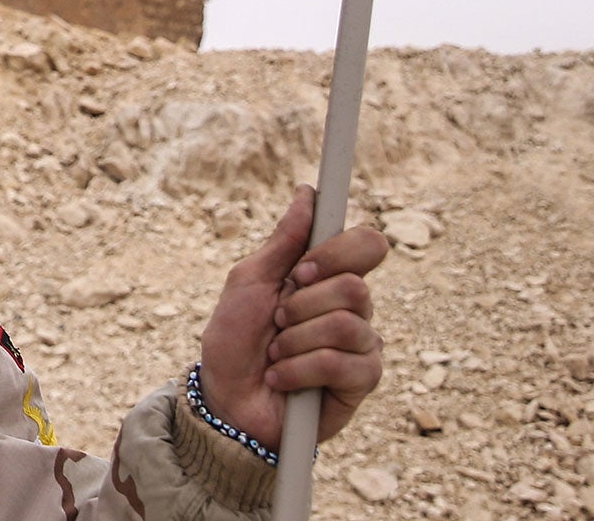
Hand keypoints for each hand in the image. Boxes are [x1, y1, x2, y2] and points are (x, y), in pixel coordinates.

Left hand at [197, 184, 387, 445]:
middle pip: (356, 286)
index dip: (338, 253)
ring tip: (275, 353)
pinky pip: (341, 362)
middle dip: (302, 305)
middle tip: (277, 320)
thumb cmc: (234, 339)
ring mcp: (361, 344)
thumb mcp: (248, 282)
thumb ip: (282, 242)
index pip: (365, 245)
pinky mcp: (363, 381)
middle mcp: (352, 307)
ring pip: (347, 324)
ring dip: (295, 340)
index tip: (300, 270)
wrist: (227, 399)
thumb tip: (307, 193)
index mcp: (326, 277)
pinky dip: (299, 368)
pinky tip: (283, 378)